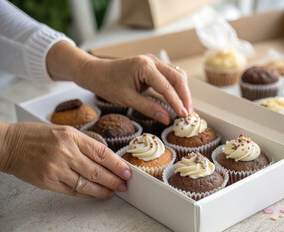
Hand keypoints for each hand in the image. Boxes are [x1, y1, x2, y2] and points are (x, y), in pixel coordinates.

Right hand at [1, 122, 130, 198]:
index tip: (127, 172)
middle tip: (124, 184)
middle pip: (97, 170)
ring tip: (113, 192)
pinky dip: (87, 194)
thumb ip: (85, 144)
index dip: (117, 164)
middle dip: (114, 180)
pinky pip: (73, 191)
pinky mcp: (49, 181)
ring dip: (103, 190)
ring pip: (87, 183)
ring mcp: (57, 168)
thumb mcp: (65, 132)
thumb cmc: (38, 136)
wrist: (10, 145)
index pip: (102, 153)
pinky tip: (96, 194)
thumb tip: (106, 159)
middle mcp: (66, 152)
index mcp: (72, 136)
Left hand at [46, 41, 192, 124]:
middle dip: (185, 96)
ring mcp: (153, 61)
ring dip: (182, 92)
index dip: (177, 102)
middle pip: (178, 77)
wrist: (95, 72)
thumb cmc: (107, 83)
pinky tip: (177, 100)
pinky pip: (170, 76)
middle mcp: (152, 60)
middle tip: (188, 113)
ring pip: (176, 75)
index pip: (167, 86)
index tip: (184, 116)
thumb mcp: (127, 99)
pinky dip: (175, 88)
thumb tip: (167, 118)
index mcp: (144, 66)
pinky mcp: (153, 66)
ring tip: (184, 109)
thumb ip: (148, 108)